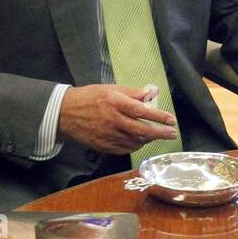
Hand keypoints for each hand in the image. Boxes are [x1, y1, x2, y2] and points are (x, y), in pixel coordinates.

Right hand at [56, 85, 177, 154]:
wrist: (65, 113)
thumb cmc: (90, 98)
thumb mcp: (111, 89)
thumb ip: (133, 93)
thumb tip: (153, 92)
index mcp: (115, 103)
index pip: (142, 111)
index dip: (159, 116)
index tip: (171, 120)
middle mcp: (112, 120)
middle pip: (141, 130)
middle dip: (160, 133)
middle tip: (172, 133)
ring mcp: (107, 135)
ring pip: (135, 141)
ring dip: (148, 139)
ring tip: (155, 135)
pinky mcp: (103, 145)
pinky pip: (125, 149)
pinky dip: (135, 145)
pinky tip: (140, 140)